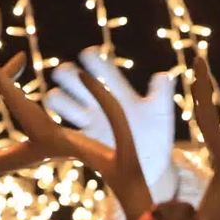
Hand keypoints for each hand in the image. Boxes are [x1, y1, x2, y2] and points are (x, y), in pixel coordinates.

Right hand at [45, 49, 176, 195]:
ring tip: (62, 102)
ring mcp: (88, 120)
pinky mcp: (83, 141)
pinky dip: (54, 125)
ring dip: (57, 98)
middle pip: (70, 78)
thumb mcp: (161, 113)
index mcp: (117, 91)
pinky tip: (56, 125)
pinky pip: (60, 130)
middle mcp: (98, 102)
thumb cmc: (158, 133)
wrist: (154, 163)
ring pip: (57, 100)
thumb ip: (162, 94)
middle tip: (70, 77)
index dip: (92, 59)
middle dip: (66, 73)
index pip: (101, 68)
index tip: (88, 56)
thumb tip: (165, 76)